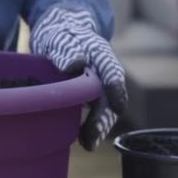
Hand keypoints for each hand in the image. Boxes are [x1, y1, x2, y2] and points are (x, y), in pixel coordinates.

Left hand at [31, 7, 127, 150]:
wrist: (60, 34)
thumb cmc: (60, 35)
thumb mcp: (59, 37)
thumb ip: (67, 50)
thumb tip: (75, 65)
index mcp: (100, 53)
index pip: (111, 70)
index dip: (115, 87)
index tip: (118, 105)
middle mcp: (104, 71)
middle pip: (109, 96)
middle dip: (103, 117)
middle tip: (91, 137)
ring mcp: (100, 84)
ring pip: (105, 107)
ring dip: (99, 126)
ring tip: (88, 143)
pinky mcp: (91, 95)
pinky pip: (96, 112)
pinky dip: (92, 126)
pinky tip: (83, 139)